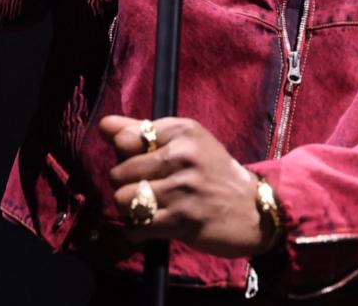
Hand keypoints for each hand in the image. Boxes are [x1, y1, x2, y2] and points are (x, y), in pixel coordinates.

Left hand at [100, 115, 270, 257]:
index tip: (143, 163)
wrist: (254, 209)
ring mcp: (183, 189)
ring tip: (148, 208)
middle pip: (119, 172)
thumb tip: (103, 126)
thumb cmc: (213, 173)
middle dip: (126, 186)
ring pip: (124, 200)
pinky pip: (136, 227)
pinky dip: (138, 231)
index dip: (125, 155)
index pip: (124, 139)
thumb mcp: (187, 141)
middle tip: (146, 190)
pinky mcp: (183, 220)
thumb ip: (142, 131)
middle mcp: (183, 155)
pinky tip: (153, 226)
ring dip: (130, 209)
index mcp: (182, 130)